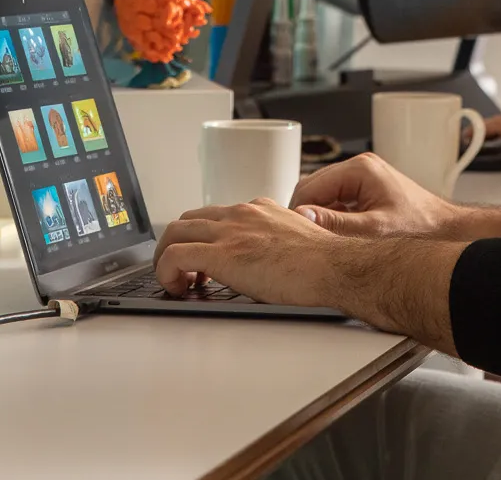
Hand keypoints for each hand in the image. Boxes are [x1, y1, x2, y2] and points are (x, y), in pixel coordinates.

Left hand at [153, 199, 346, 304]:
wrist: (334, 268)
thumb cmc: (324, 264)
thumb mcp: (296, 240)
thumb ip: (276, 241)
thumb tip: (268, 261)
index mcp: (259, 210)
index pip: (215, 215)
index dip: (201, 238)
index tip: (201, 262)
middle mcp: (241, 214)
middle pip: (188, 219)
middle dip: (175, 244)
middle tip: (180, 271)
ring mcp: (230, 231)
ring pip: (175, 232)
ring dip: (166, 258)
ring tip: (174, 281)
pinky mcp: (222, 254)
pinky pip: (175, 256)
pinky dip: (166, 272)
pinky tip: (176, 289)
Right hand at [288, 153, 462, 238]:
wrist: (445, 229)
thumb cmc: (420, 227)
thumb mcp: (374, 229)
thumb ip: (336, 223)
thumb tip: (303, 216)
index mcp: (359, 169)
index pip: (309, 186)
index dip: (297, 212)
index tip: (292, 235)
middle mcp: (359, 166)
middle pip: (313, 186)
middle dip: (306, 213)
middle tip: (303, 240)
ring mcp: (362, 175)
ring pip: (323, 193)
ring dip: (318, 214)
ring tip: (318, 240)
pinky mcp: (366, 187)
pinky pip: (337, 198)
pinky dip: (331, 215)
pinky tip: (335, 235)